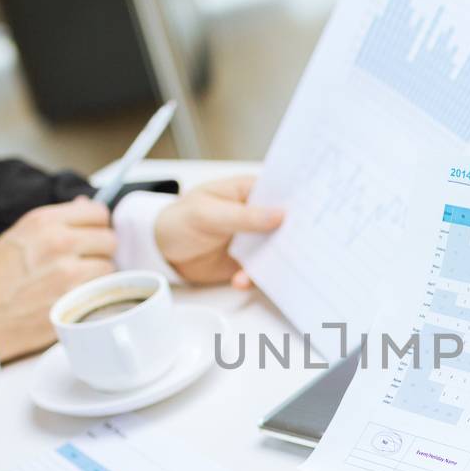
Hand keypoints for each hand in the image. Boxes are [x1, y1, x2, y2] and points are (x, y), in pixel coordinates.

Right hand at [0, 198, 117, 361]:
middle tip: (85, 262)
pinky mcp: (75, 299)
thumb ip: (55, 222)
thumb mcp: (18, 236)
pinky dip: (94, 294)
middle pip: (109, 239)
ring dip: (98, 275)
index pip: (98, 212)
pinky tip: (76, 297)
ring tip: (76, 282)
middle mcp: (60, 242)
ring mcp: (70, 273)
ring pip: (109, 266)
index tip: (92, 235)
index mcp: (44, 222)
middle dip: (101, 251)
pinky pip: (102, 290)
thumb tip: (84, 205)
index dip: (98, 225)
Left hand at [153, 175, 283, 287]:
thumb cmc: (179, 220)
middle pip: (285, 223)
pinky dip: (254, 277)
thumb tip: (278, 214)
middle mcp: (256, 215)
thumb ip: (242, 215)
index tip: (307, 213)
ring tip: (255, 270)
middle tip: (293, 248)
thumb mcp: (207, 213)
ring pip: (277, 250)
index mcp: (248, 191)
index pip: (280, 192)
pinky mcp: (248, 262)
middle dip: (291, 236)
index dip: (296, 200)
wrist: (161, 252)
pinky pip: (261, 271)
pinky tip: (240, 279)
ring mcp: (253, 240)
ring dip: (274, 262)